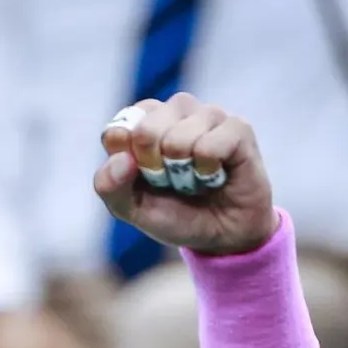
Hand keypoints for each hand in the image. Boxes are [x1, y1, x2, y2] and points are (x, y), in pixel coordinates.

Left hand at [96, 93, 277, 256]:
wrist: (220, 236)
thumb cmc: (174, 214)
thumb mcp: (130, 209)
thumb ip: (109, 186)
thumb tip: (121, 158)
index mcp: (142, 123)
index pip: (118, 130)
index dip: (128, 163)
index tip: (144, 178)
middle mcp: (174, 111)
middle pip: (145, 131)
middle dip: (155, 169)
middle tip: (172, 180)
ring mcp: (207, 115)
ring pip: (178, 139)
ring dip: (184, 172)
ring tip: (196, 178)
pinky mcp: (238, 127)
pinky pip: (210, 145)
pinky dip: (208, 170)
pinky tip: (216, 174)